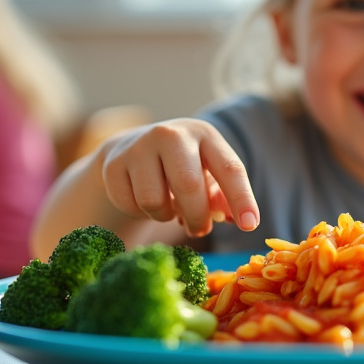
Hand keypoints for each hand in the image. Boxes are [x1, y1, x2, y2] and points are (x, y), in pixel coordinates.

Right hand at [99, 118, 258, 237]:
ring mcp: (138, 146)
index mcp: (204, 135)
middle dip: (197, 218)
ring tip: (169, 207)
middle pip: (188, 186)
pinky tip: (144, 199)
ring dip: (165, 216)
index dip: (241, 199)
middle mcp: (171, 134)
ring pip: (154, 201)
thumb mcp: (208, 172)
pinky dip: (141, 213)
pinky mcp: (113, 164)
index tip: (250, 225)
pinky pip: (131, 205)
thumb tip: (236, 218)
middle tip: (199, 229)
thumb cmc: (182, 165)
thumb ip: (224, 196)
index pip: (229, 168)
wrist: (132, 148)